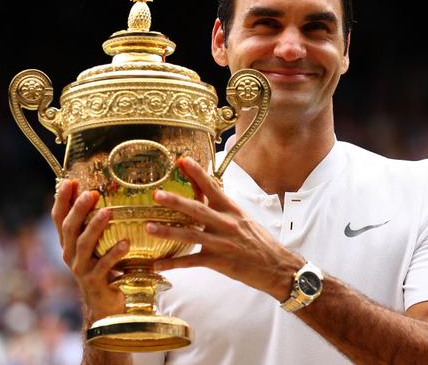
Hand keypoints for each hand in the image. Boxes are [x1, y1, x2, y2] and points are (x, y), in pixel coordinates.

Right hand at [51, 179, 127, 321]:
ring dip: (96, 227)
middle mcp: (70, 254)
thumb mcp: (94, 245)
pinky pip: (104, 266)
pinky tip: (125, 243)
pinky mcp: (95, 282)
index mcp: (68, 242)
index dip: (62, 200)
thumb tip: (98, 191)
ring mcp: (81, 269)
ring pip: (84, 245)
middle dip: (78, 209)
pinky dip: (114, 254)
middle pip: (70, 228)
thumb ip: (92, 223)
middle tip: (91, 193)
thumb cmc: (102, 267)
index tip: (69, 182)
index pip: (59, 218)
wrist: (103, 303)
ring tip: (108, 212)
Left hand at [146, 158, 303, 300]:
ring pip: (190, 236)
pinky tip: (158, 264)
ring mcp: (222, 243)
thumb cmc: (260, 242)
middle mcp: (226, 224)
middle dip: (176, 201)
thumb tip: (208, 190)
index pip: (213, 187)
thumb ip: (224, 207)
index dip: (197, 174)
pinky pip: (192, 262)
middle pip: (197, 210)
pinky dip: (174, 264)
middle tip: (157, 194)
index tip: (183, 161)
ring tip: (149, 227)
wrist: (278, 267)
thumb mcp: (244, 218)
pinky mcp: (219, 262)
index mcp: (232, 210)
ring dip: (168, 231)